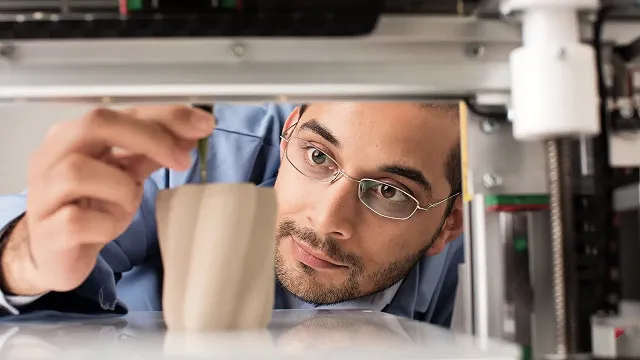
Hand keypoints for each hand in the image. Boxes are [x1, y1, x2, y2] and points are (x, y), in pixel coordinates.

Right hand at [1, 105, 214, 295]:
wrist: (55, 254)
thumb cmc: (89, 208)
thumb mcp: (125, 175)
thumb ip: (151, 152)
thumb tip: (191, 132)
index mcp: (73, 136)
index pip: (121, 112)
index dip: (165, 116)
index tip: (203, 124)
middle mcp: (51, 156)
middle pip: (96, 124)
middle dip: (149, 137)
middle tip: (182, 159)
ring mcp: (42, 192)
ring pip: (80, 171)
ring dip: (121, 188)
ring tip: (127, 204)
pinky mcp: (46, 230)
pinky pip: (77, 219)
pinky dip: (106, 224)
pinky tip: (108, 228)